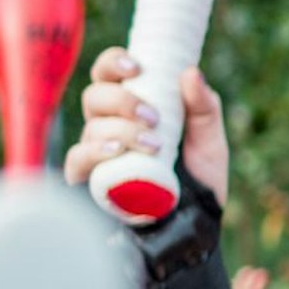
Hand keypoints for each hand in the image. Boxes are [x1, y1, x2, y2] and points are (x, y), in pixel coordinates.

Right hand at [66, 51, 225, 199]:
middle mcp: (108, 125)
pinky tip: (115, 152)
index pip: (109, 72)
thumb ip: (204, 107)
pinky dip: (93, 152)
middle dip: (122, 100)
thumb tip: (189, 72)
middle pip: (95, 95)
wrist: (195, 226)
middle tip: (153, 117)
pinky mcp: (90, 180)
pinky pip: (77, 159)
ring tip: (153, 144)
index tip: (137, 68)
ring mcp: (97, 152)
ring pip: (91, 126)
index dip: (114, 63)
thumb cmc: (198, 179)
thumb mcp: (210, 141)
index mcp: (132, 106)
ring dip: (121, 129)